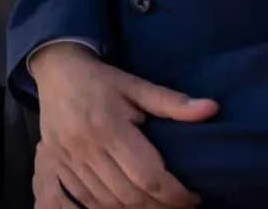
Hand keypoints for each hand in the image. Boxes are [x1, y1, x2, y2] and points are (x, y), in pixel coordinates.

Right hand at [31, 43, 217, 208]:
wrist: (56, 72)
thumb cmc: (99, 80)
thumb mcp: (135, 85)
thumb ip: (171, 102)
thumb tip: (211, 108)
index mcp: (109, 127)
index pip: (148, 176)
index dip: (174, 194)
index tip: (193, 197)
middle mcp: (87, 146)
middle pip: (129, 194)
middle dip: (159, 206)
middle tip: (179, 203)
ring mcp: (69, 158)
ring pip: (107, 200)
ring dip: (135, 208)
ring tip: (157, 204)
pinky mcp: (57, 163)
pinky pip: (84, 198)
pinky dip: (107, 206)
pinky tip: (126, 202)